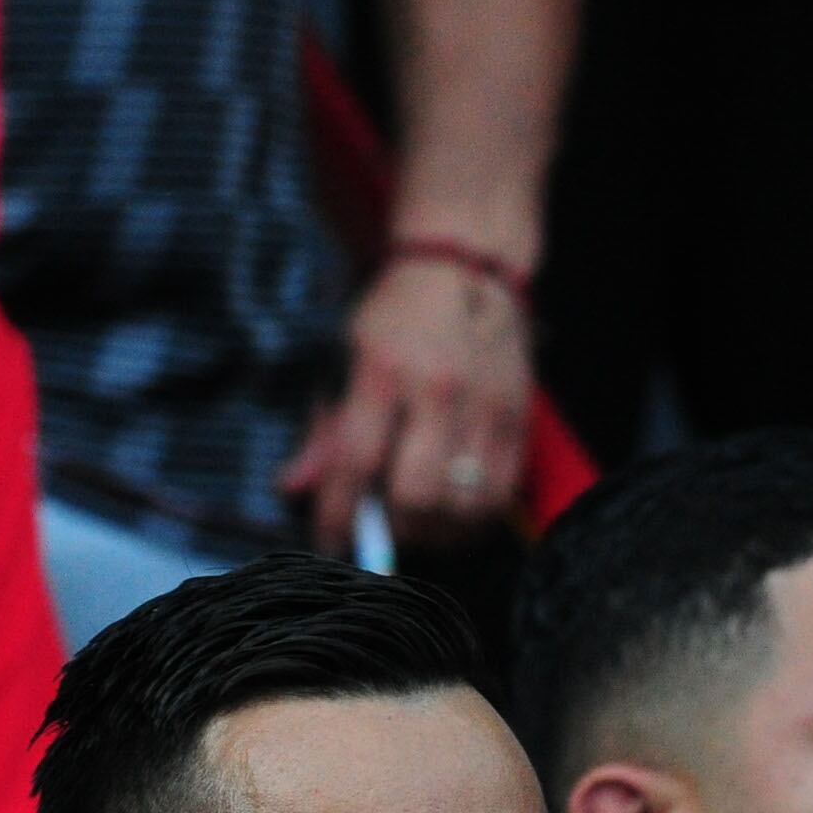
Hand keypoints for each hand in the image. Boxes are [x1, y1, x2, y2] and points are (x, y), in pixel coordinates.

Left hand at [278, 251, 534, 551]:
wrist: (463, 269)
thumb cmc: (394, 318)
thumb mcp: (343, 357)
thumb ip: (324, 427)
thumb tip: (292, 488)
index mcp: (384, 370)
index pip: (357, 462)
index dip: (338, 513)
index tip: (328, 543)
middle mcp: (440, 389)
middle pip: (417, 494)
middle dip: (392, 527)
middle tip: (378, 528)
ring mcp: (487, 405)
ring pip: (465, 503)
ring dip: (435, 531)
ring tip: (416, 526)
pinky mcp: (520, 417)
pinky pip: (502, 493)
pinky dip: (474, 519)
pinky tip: (452, 516)